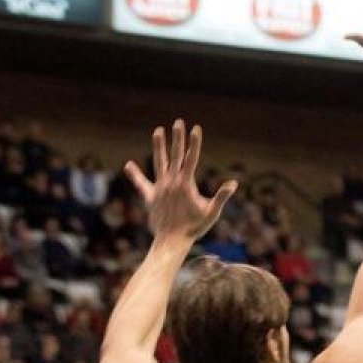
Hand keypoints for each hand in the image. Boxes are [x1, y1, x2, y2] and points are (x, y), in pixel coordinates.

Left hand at [124, 119, 236, 241]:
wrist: (171, 240)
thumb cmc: (194, 228)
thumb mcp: (211, 213)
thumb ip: (221, 196)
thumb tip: (234, 183)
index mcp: (186, 184)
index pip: (191, 158)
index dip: (194, 143)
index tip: (196, 128)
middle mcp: (171, 182)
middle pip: (175, 155)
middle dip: (178, 138)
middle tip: (179, 122)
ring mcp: (160, 188)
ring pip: (159, 162)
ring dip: (159, 147)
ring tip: (158, 131)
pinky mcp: (150, 197)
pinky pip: (142, 184)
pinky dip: (136, 175)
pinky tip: (129, 165)